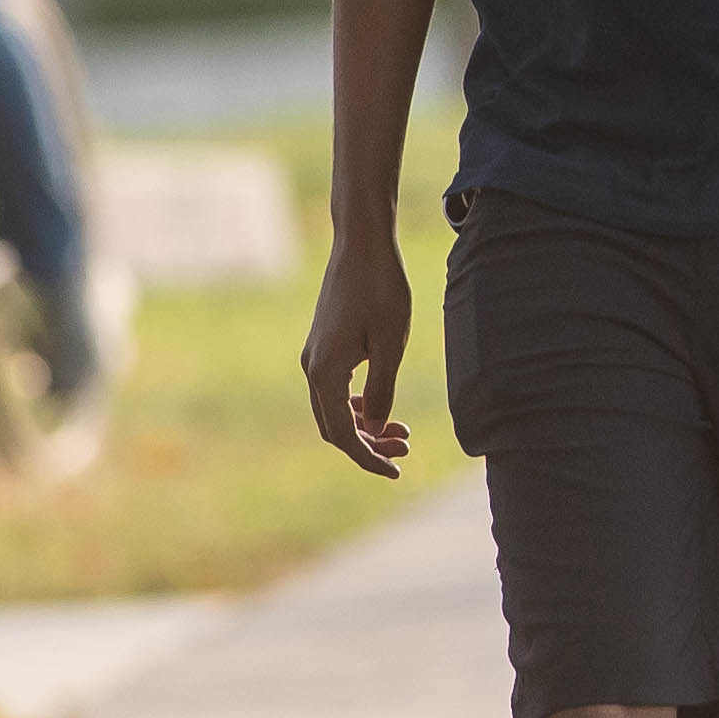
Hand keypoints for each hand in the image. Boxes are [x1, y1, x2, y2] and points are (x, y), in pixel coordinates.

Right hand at [302, 230, 412, 478]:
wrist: (361, 246)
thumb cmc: (382, 289)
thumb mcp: (391, 341)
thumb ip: (381, 388)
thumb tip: (374, 426)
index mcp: (325, 373)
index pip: (343, 433)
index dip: (367, 457)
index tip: (395, 471)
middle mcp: (312, 369)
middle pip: (334, 426)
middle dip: (368, 444)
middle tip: (406, 448)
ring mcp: (315, 357)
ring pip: (333, 409)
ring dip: (364, 424)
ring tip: (401, 431)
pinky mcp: (323, 346)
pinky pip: (334, 390)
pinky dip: (356, 405)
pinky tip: (379, 407)